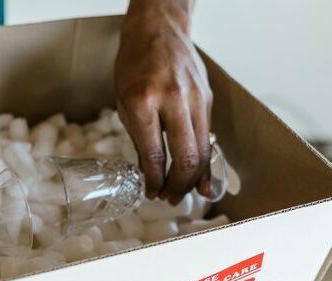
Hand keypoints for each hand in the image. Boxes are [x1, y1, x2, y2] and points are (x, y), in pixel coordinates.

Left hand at [115, 0, 212, 204]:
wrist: (158, 30)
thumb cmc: (134, 65)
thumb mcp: (123, 101)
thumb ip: (138, 138)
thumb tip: (149, 174)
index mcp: (143, 102)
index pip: (154, 153)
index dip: (154, 180)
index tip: (151, 193)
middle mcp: (173, 100)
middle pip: (186, 156)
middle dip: (178, 185)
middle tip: (170, 199)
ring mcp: (195, 98)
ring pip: (203, 149)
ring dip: (194, 177)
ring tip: (184, 193)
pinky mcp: (207, 98)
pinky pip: (208, 136)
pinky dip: (205, 160)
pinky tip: (201, 177)